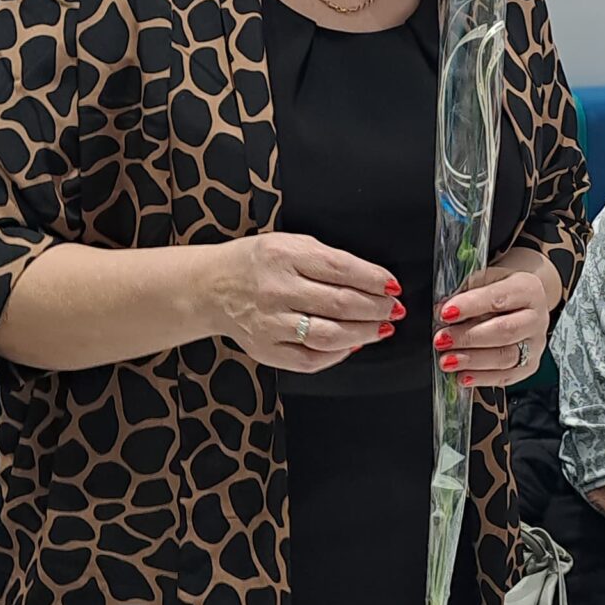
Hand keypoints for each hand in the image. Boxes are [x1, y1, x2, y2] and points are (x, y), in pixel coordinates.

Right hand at [209, 234, 400, 373]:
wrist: (212, 287)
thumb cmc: (257, 264)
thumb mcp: (291, 244)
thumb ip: (329, 260)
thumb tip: (373, 282)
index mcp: (284, 256)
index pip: (341, 269)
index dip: (374, 280)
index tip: (392, 286)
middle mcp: (276, 290)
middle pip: (340, 304)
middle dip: (376, 308)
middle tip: (392, 309)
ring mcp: (270, 323)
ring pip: (329, 336)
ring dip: (364, 333)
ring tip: (381, 327)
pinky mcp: (267, 350)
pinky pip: (311, 359)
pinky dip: (338, 354)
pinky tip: (351, 344)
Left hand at [436, 257, 553, 389]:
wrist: (525, 303)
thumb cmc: (501, 291)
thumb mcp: (487, 280)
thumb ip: (466, 291)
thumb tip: (442, 309)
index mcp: (527, 290)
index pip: (498, 298)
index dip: (470, 306)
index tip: (445, 313)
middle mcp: (535, 318)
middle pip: (504, 331)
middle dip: (468, 337)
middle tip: (441, 340)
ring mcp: (534, 345)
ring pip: (505, 357)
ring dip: (471, 360)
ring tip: (446, 360)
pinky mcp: (529, 366)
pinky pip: (506, 376)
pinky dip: (481, 379)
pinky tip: (462, 376)